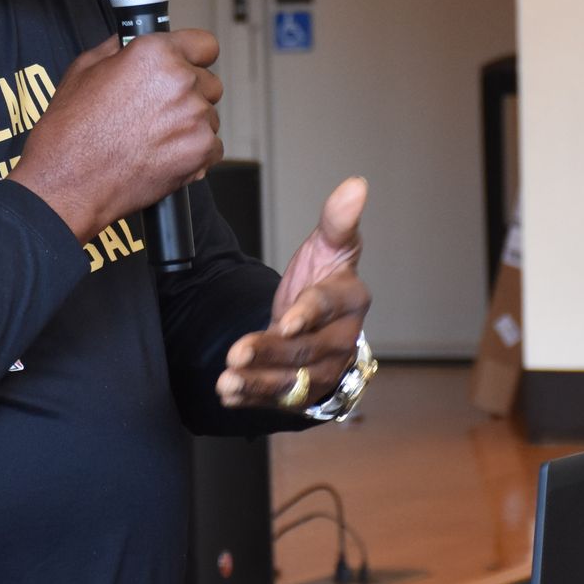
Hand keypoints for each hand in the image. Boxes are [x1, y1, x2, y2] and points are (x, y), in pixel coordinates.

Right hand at [11, 30, 223, 241]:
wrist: (68, 182)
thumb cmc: (71, 132)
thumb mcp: (84, 69)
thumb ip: (119, 49)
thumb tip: (132, 42)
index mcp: (155, 54)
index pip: (204, 44)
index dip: (192, 57)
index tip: (187, 66)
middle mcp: (180, 81)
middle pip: (209, 82)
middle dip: (190, 94)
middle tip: (159, 111)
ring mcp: (194, 118)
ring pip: (209, 116)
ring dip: (191, 125)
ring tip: (154, 137)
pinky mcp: (200, 151)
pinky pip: (212, 147)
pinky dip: (194, 153)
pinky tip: (163, 155)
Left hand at [215, 177, 369, 409]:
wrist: (318, 320)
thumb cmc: (325, 277)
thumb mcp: (329, 246)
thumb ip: (337, 220)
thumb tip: (355, 185)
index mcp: (350, 299)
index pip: (327, 307)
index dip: (306, 314)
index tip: (284, 320)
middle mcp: (342, 339)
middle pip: (304, 348)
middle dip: (270, 352)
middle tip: (237, 352)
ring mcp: (324, 369)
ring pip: (291, 379)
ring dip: (257, 381)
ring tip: (227, 379)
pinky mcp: (304, 392)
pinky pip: (278, 398)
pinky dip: (251, 397)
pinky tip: (228, 393)